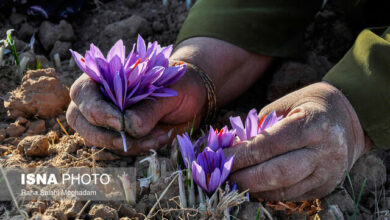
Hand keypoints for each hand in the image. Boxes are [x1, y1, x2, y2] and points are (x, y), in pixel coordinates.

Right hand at [66, 37, 272, 155]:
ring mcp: (108, 120)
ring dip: (128, 144)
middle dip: (106, 135)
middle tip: (135, 138)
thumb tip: (129, 128)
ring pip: (100, 140)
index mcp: (105, 76)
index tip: (120, 123)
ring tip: (160, 135)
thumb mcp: (170, 90)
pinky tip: (161, 138)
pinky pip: (120, 149)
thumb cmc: (180, 84)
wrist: (194, 96)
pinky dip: (139, 148)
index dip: (95, 110)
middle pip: (81, 121)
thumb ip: (149, 107)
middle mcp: (101, 98)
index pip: (83, 93)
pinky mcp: (121, 136)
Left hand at [224, 82, 371, 200]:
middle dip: (243, 177)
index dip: (239, 155)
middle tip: (220, 175)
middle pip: (276, 173)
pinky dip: (268, 193)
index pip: (268, 145)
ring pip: (283, 190)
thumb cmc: (312, 105)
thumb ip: (261, 125)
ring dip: (253, 189)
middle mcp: (323, 152)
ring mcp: (326, 173)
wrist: (352, 120)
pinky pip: (291, 196)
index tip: (217, 157)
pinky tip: (252, 186)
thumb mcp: (287, 103)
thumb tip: (232, 146)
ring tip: (231, 182)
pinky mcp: (325, 188)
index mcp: (312, 124)